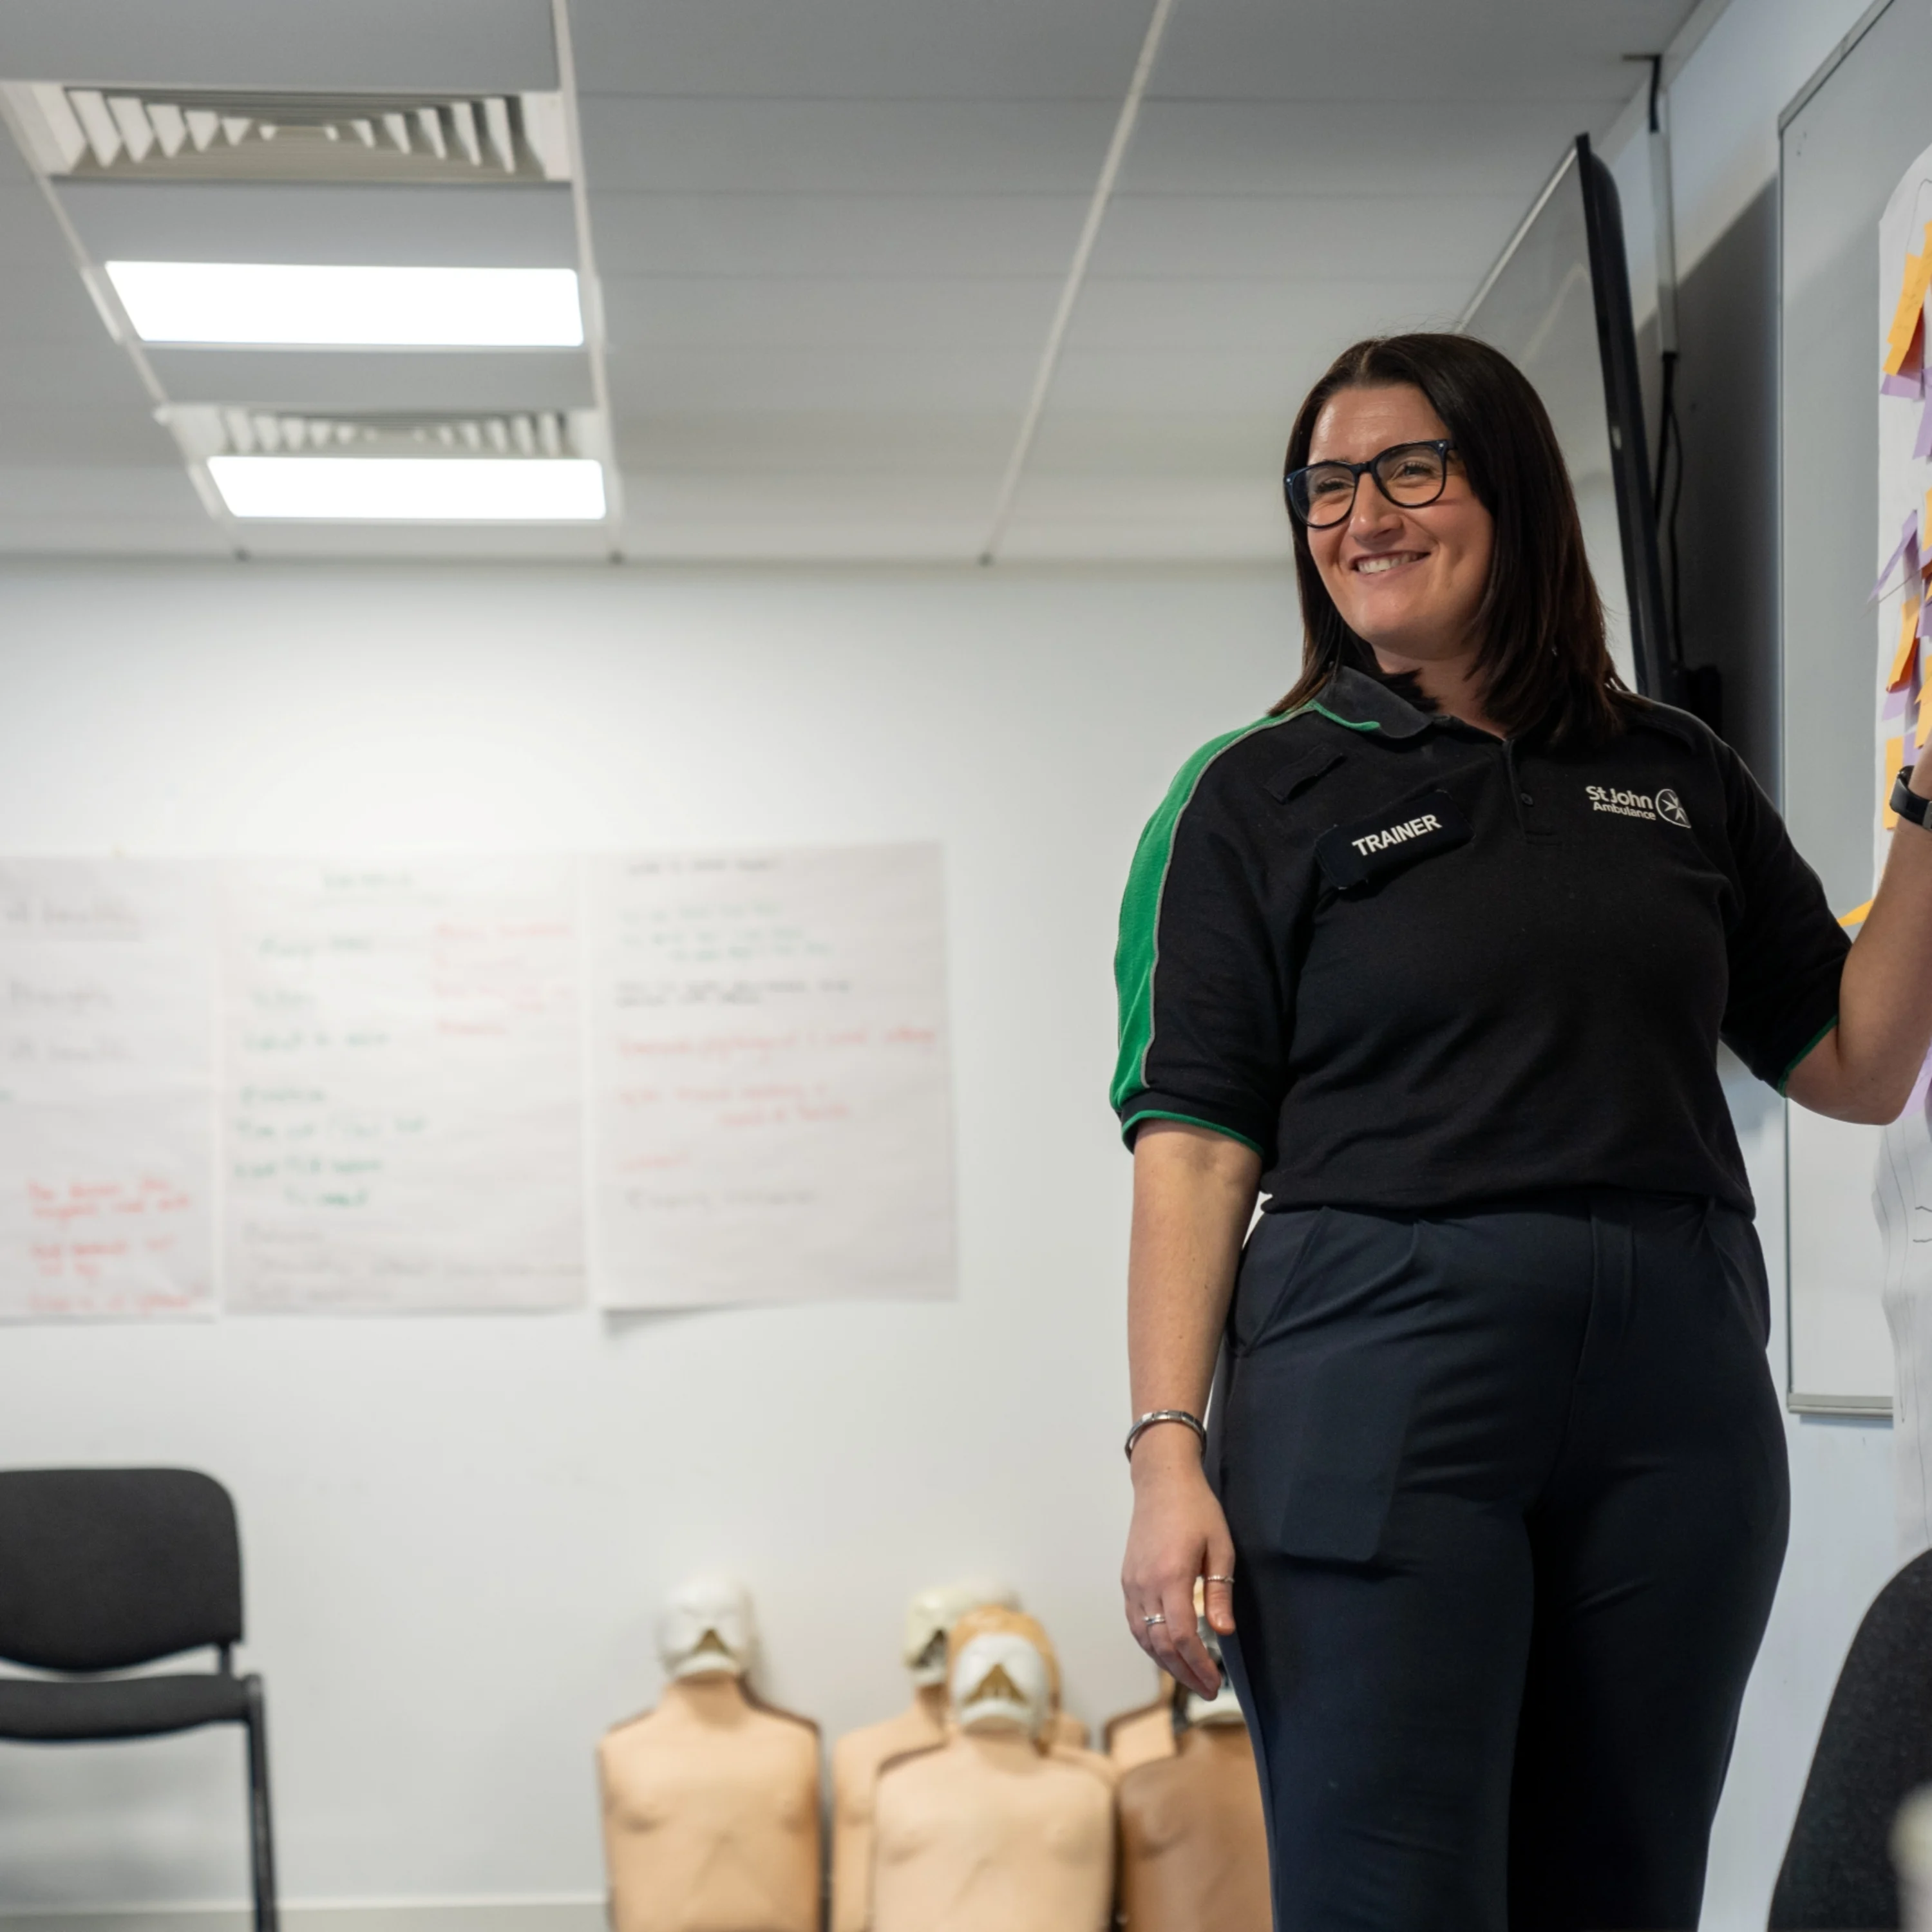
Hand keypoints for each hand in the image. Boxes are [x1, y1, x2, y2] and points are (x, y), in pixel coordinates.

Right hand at [1120, 1430, 1235, 1698]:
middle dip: (1184, 1673)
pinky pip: (1135, 1622)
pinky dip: (1150, 1643)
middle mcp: (1145, 1584)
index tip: (1216, 1683)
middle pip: (1160, 1644)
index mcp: (1171, 1576)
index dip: (1199, 1665)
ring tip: (1190, 1677)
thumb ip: (1220, 1592)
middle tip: (1207, 1690)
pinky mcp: (1127, 1579)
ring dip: (1166, 1663)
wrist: (1161, 1480)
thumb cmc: (1197, 1509)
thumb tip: (1224, 1632)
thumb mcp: (1220, 1547)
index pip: (1182, 1636)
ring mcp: (1132, 1582)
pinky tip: (1167, 1651)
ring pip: (1143, 1637)